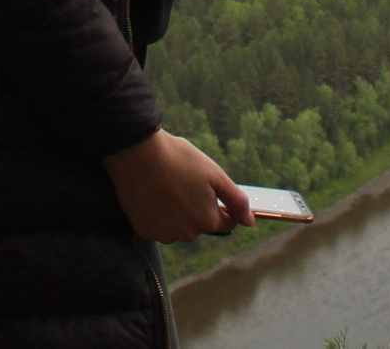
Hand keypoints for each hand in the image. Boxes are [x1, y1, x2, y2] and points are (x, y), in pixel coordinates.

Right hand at [101, 129, 254, 242]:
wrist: (138, 154)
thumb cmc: (180, 160)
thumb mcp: (215, 175)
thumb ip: (236, 200)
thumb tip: (250, 221)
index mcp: (207, 221)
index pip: (225, 222)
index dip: (221, 204)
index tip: (209, 187)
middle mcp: (187, 234)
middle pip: (200, 224)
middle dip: (198, 207)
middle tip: (185, 181)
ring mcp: (164, 234)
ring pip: (178, 226)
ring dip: (177, 212)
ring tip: (167, 186)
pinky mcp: (144, 231)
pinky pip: (158, 226)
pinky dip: (157, 214)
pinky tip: (153, 195)